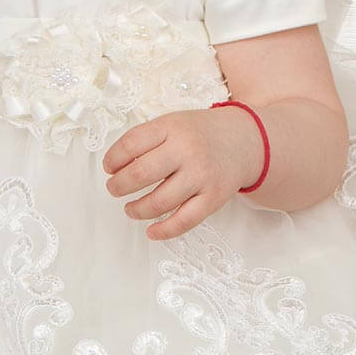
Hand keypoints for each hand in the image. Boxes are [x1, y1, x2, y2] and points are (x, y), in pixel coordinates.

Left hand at [101, 106, 262, 239]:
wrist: (246, 140)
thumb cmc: (200, 134)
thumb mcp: (173, 123)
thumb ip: (147, 139)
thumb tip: (115, 167)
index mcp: (172, 128)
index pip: (130, 144)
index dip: (113, 159)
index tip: (109, 168)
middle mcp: (187, 151)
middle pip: (140, 174)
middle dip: (118, 186)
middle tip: (114, 189)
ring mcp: (201, 176)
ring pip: (159, 202)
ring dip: (136, 209)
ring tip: (130, 209)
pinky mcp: (213, 198)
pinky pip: (184, 221)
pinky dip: (163, 230)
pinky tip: (151, 231)